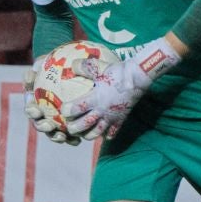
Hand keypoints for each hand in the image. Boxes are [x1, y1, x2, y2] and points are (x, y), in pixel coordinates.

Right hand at [22, 58, 80, 145]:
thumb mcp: (52, 61)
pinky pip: (68, 136)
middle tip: (49, 125)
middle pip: (39, 123)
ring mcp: (54, 122)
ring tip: (62, 135)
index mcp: (36, 101)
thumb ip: (41, 63)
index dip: (31, 111)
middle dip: (42, 126)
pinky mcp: (67, 128)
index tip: (36, 110)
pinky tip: (78, 140)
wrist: (79, 75)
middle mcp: (43, 114)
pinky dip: (71, 139)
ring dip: (55, 136)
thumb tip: (33, 70)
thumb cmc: (61, 66)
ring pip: (52, 132)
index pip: (30, 107)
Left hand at [62, 36, 180, 141]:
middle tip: (69, 128)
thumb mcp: (99, 66)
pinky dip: (107, 135)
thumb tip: (71, 65)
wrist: (138, 78)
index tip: (62, 110)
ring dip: (89, 135)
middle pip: (85, 124)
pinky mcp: (121, 119)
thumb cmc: (117, 72)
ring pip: (98, 131)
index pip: (77, 108)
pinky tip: (104, 135)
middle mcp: (102, 110)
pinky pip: (113, 132)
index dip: (67, 111)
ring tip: (84, 135)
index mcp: (95, 98)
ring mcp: (112, 116)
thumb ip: (84, 66)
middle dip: (75, 128)